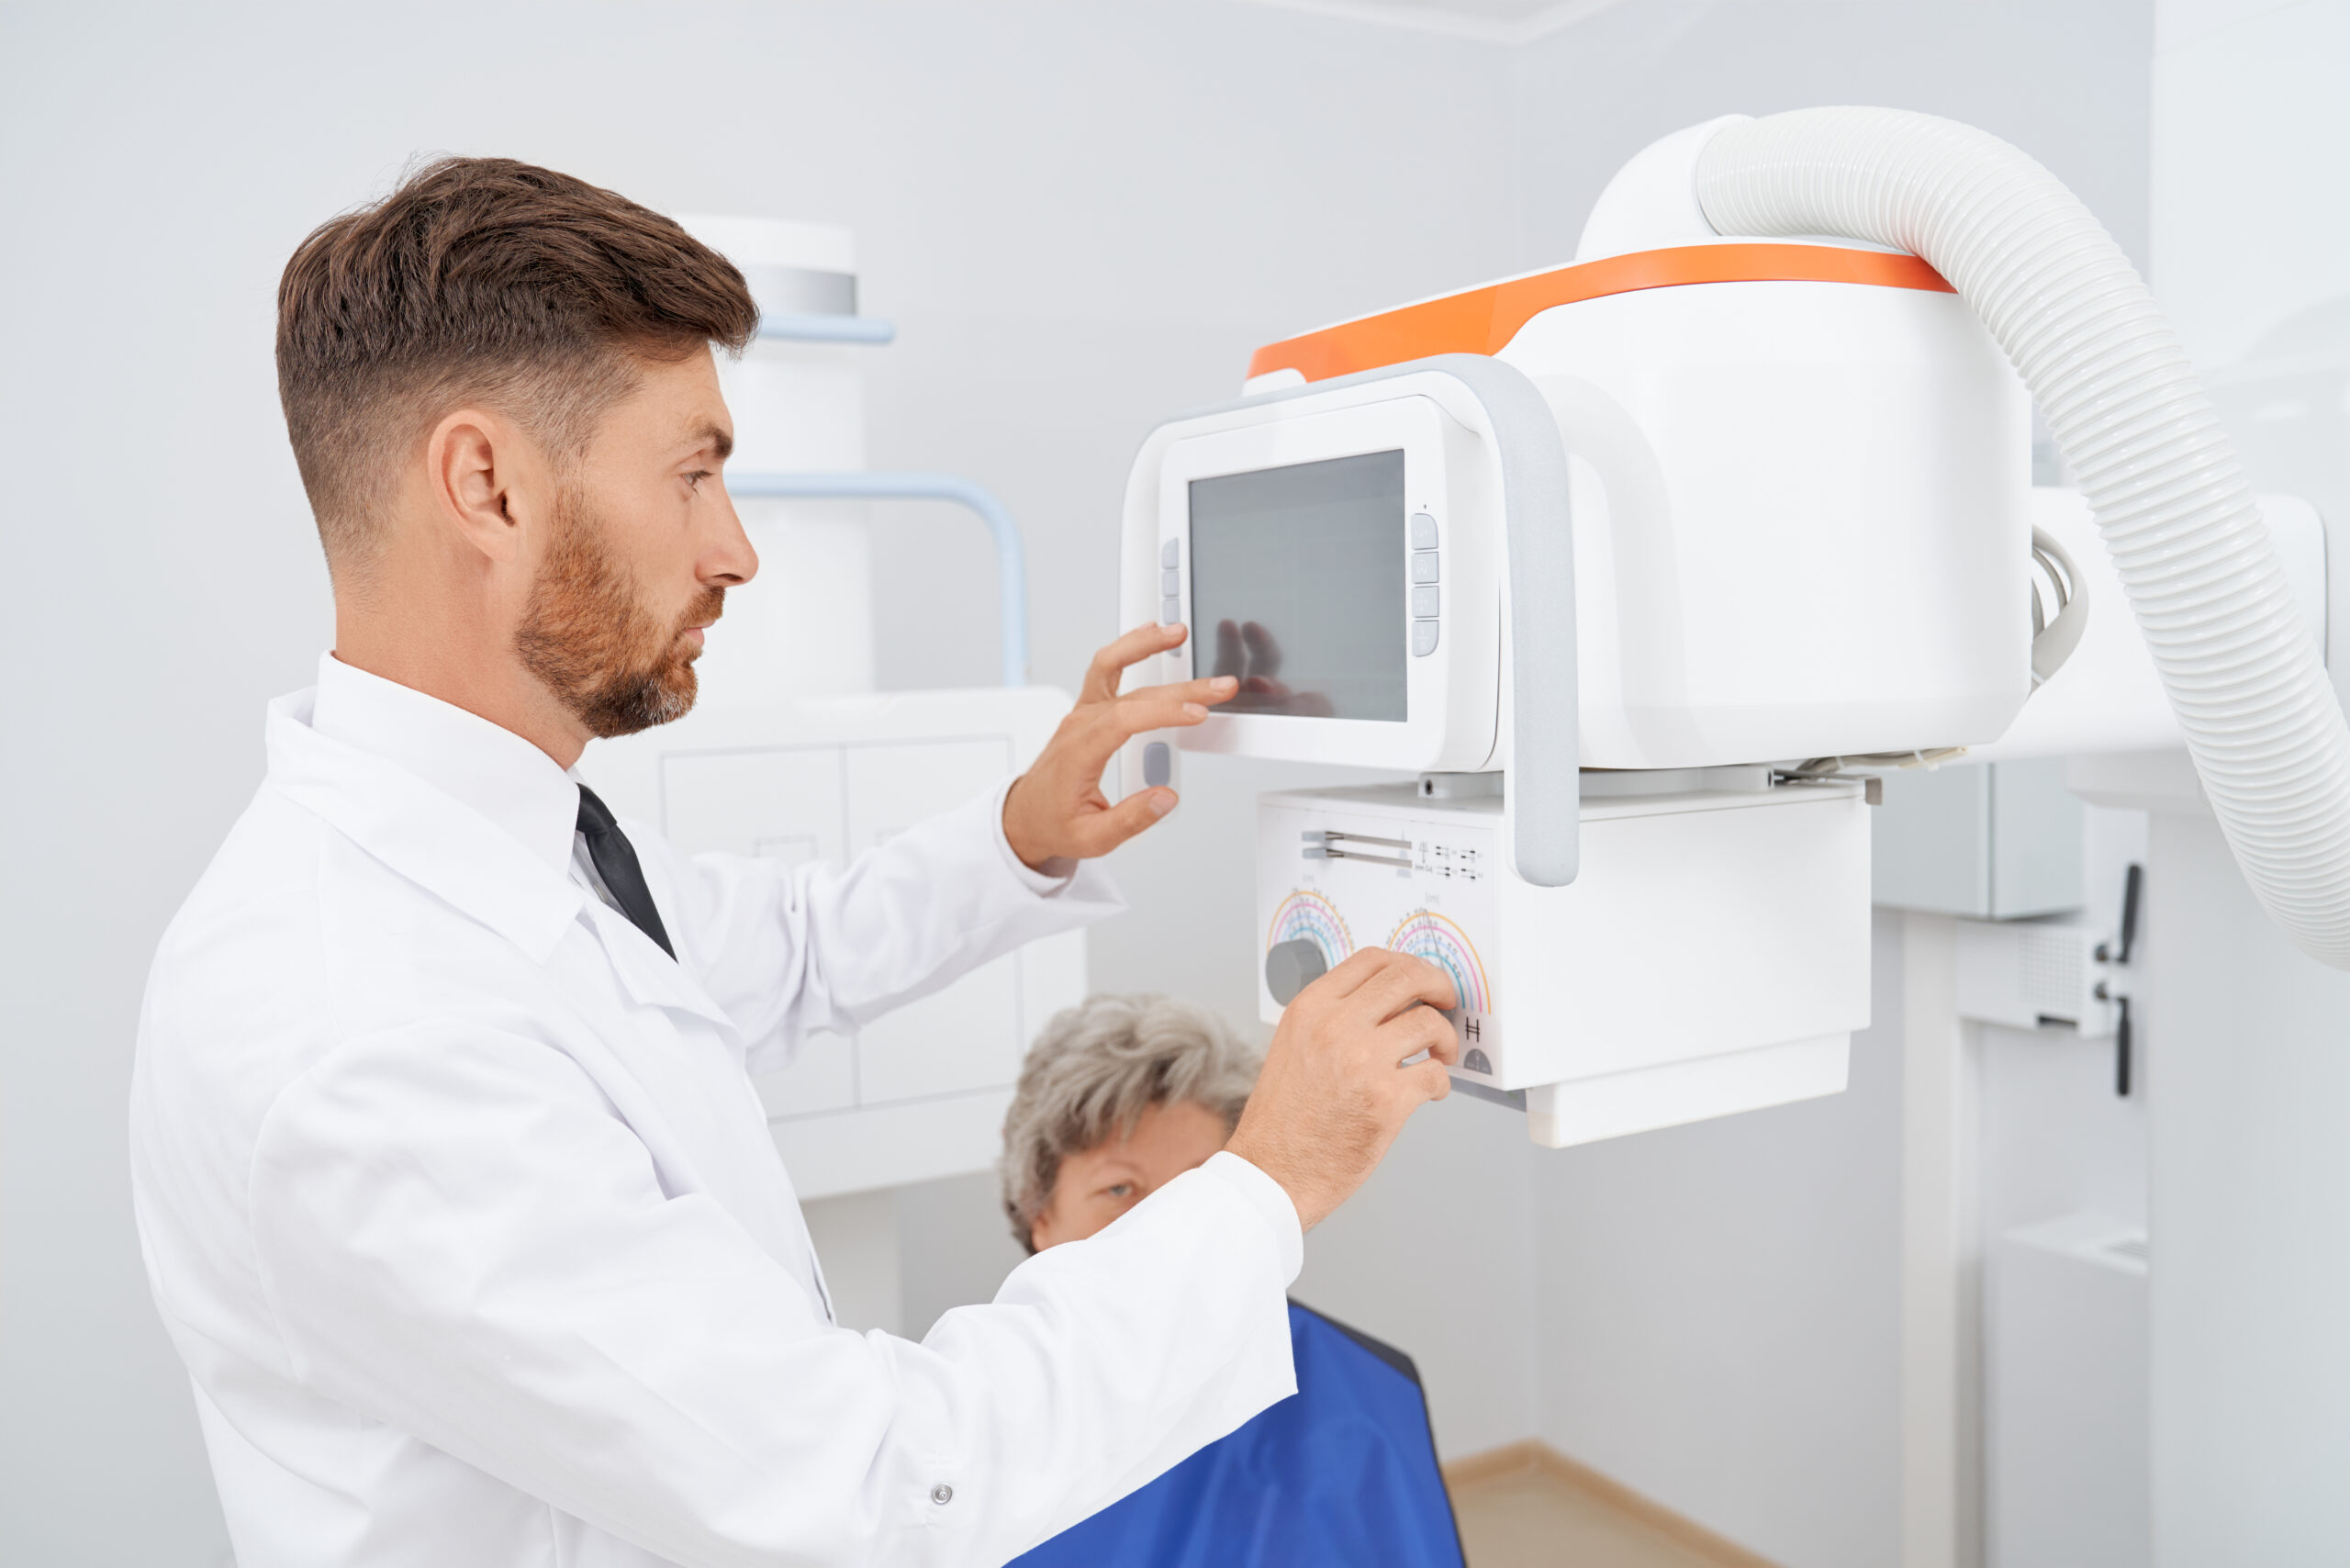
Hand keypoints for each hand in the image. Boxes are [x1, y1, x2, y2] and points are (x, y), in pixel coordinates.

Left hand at [1001, 623, 1236, 868]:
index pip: (1125, 720)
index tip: (1197, 713)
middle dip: (1181, 687)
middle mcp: (1080, 725)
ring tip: (1177, 633)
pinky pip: (1106, 668)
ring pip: (1110, 665)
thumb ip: (1131, 819)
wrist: (1026, 816)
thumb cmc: (1054, 823)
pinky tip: (1150, 635)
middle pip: (1134, 693)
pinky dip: (1129, 648)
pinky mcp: (1088, 709)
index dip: (1164, 712)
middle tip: (1218, 686)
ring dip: (1144, 645)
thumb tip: (1166, 797)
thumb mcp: (1093, 838)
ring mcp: (1082, 713)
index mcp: (1080, 752)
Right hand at [1224, 949, 1458, 1230]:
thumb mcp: (1295, 1047)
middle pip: (1408, 978)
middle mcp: (1335, 1026)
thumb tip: (1391, 1004)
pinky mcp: (1387, 1100)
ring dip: (1443, 1040)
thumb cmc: (1284, 1119)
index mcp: (1310, 1009)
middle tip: (1447, 1004)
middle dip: (1439, 987)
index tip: (1423, 981)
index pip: (1372, 959)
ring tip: (1437, 1057)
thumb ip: (1334, 1019)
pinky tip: (1429, 1093)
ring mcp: (1363, 1061)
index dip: (1408, 965)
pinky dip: (1439, 1083)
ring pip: (1429, 1024)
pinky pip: (1435, 1074)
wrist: (1272, 1172)